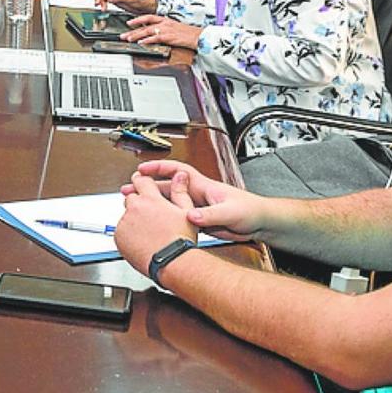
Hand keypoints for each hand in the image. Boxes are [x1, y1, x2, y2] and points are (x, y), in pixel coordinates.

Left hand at [114, 171, 198, 274]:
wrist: (171, 263)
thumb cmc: (181, 240)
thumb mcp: (187, 212)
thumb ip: (180, 191)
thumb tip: (180, 176)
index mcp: (150, 199)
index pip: (141, 180)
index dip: (141, 180)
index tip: (141, 182)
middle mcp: (135, 208)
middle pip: (131, 198)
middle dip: (139, 203)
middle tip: (151, 215)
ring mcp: (125, 222)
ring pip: (126, 215)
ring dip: (133, 219)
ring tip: (149, 232)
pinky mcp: (119, 236)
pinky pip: (121, 231)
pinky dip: (127, 234)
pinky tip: (141, 241)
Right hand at [120, 160, 268, 242]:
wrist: (262, 224)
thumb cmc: (251, 212)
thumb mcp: (230, 213)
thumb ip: (210, 215)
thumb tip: (190, 215)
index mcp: (203, 187)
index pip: (177, 171)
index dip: (159, 168)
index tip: (142, 170)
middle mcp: (197, 195)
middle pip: (167, 187)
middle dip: (147, 186)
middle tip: (129, 189)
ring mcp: (198, 207)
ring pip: (170, 202)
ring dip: (153, 202)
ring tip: (136, 205)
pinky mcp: (200, 221)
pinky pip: (176, 216)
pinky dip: (164, 216)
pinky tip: (155, 222)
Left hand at [122, 14, 201, 49]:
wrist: (199, 36)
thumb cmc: (188, 33)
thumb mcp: (174, 27)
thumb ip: (163, 28)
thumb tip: (153, 33)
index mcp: (165, 20)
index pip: (148, 17)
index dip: (138, 19)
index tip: (129, 22)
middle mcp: (164, 23)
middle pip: (145, 25)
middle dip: (133, 30)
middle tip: (123, 35)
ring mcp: (166, 29)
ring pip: (147, 31)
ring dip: (137, 35)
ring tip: (128, 39)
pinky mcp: (169, 36)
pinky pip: (155, 38)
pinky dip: (147, 40)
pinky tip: (141, 43)